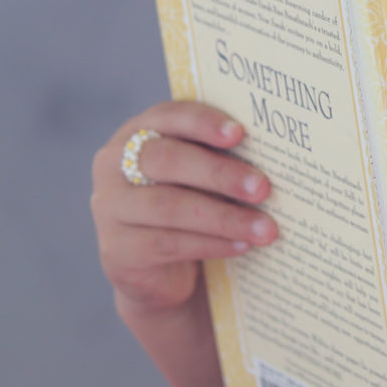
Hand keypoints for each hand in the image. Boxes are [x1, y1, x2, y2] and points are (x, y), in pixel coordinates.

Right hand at [90, 101, 277, 315]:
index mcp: (138, 132)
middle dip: (220, 173)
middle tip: (264, 189)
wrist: (159, 270)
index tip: (240, 133)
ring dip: (225, 218)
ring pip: (169, 207)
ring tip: (266, 228)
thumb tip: (277, 155)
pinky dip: (212, 244)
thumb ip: (221, 158)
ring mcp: (109, 208)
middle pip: (167, 160)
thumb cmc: (190, 204)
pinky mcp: (116, 250)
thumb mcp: (200, 177)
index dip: (203, 122)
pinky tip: (243, 246)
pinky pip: (167, 244)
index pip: (168, 116)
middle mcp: (114, 165)